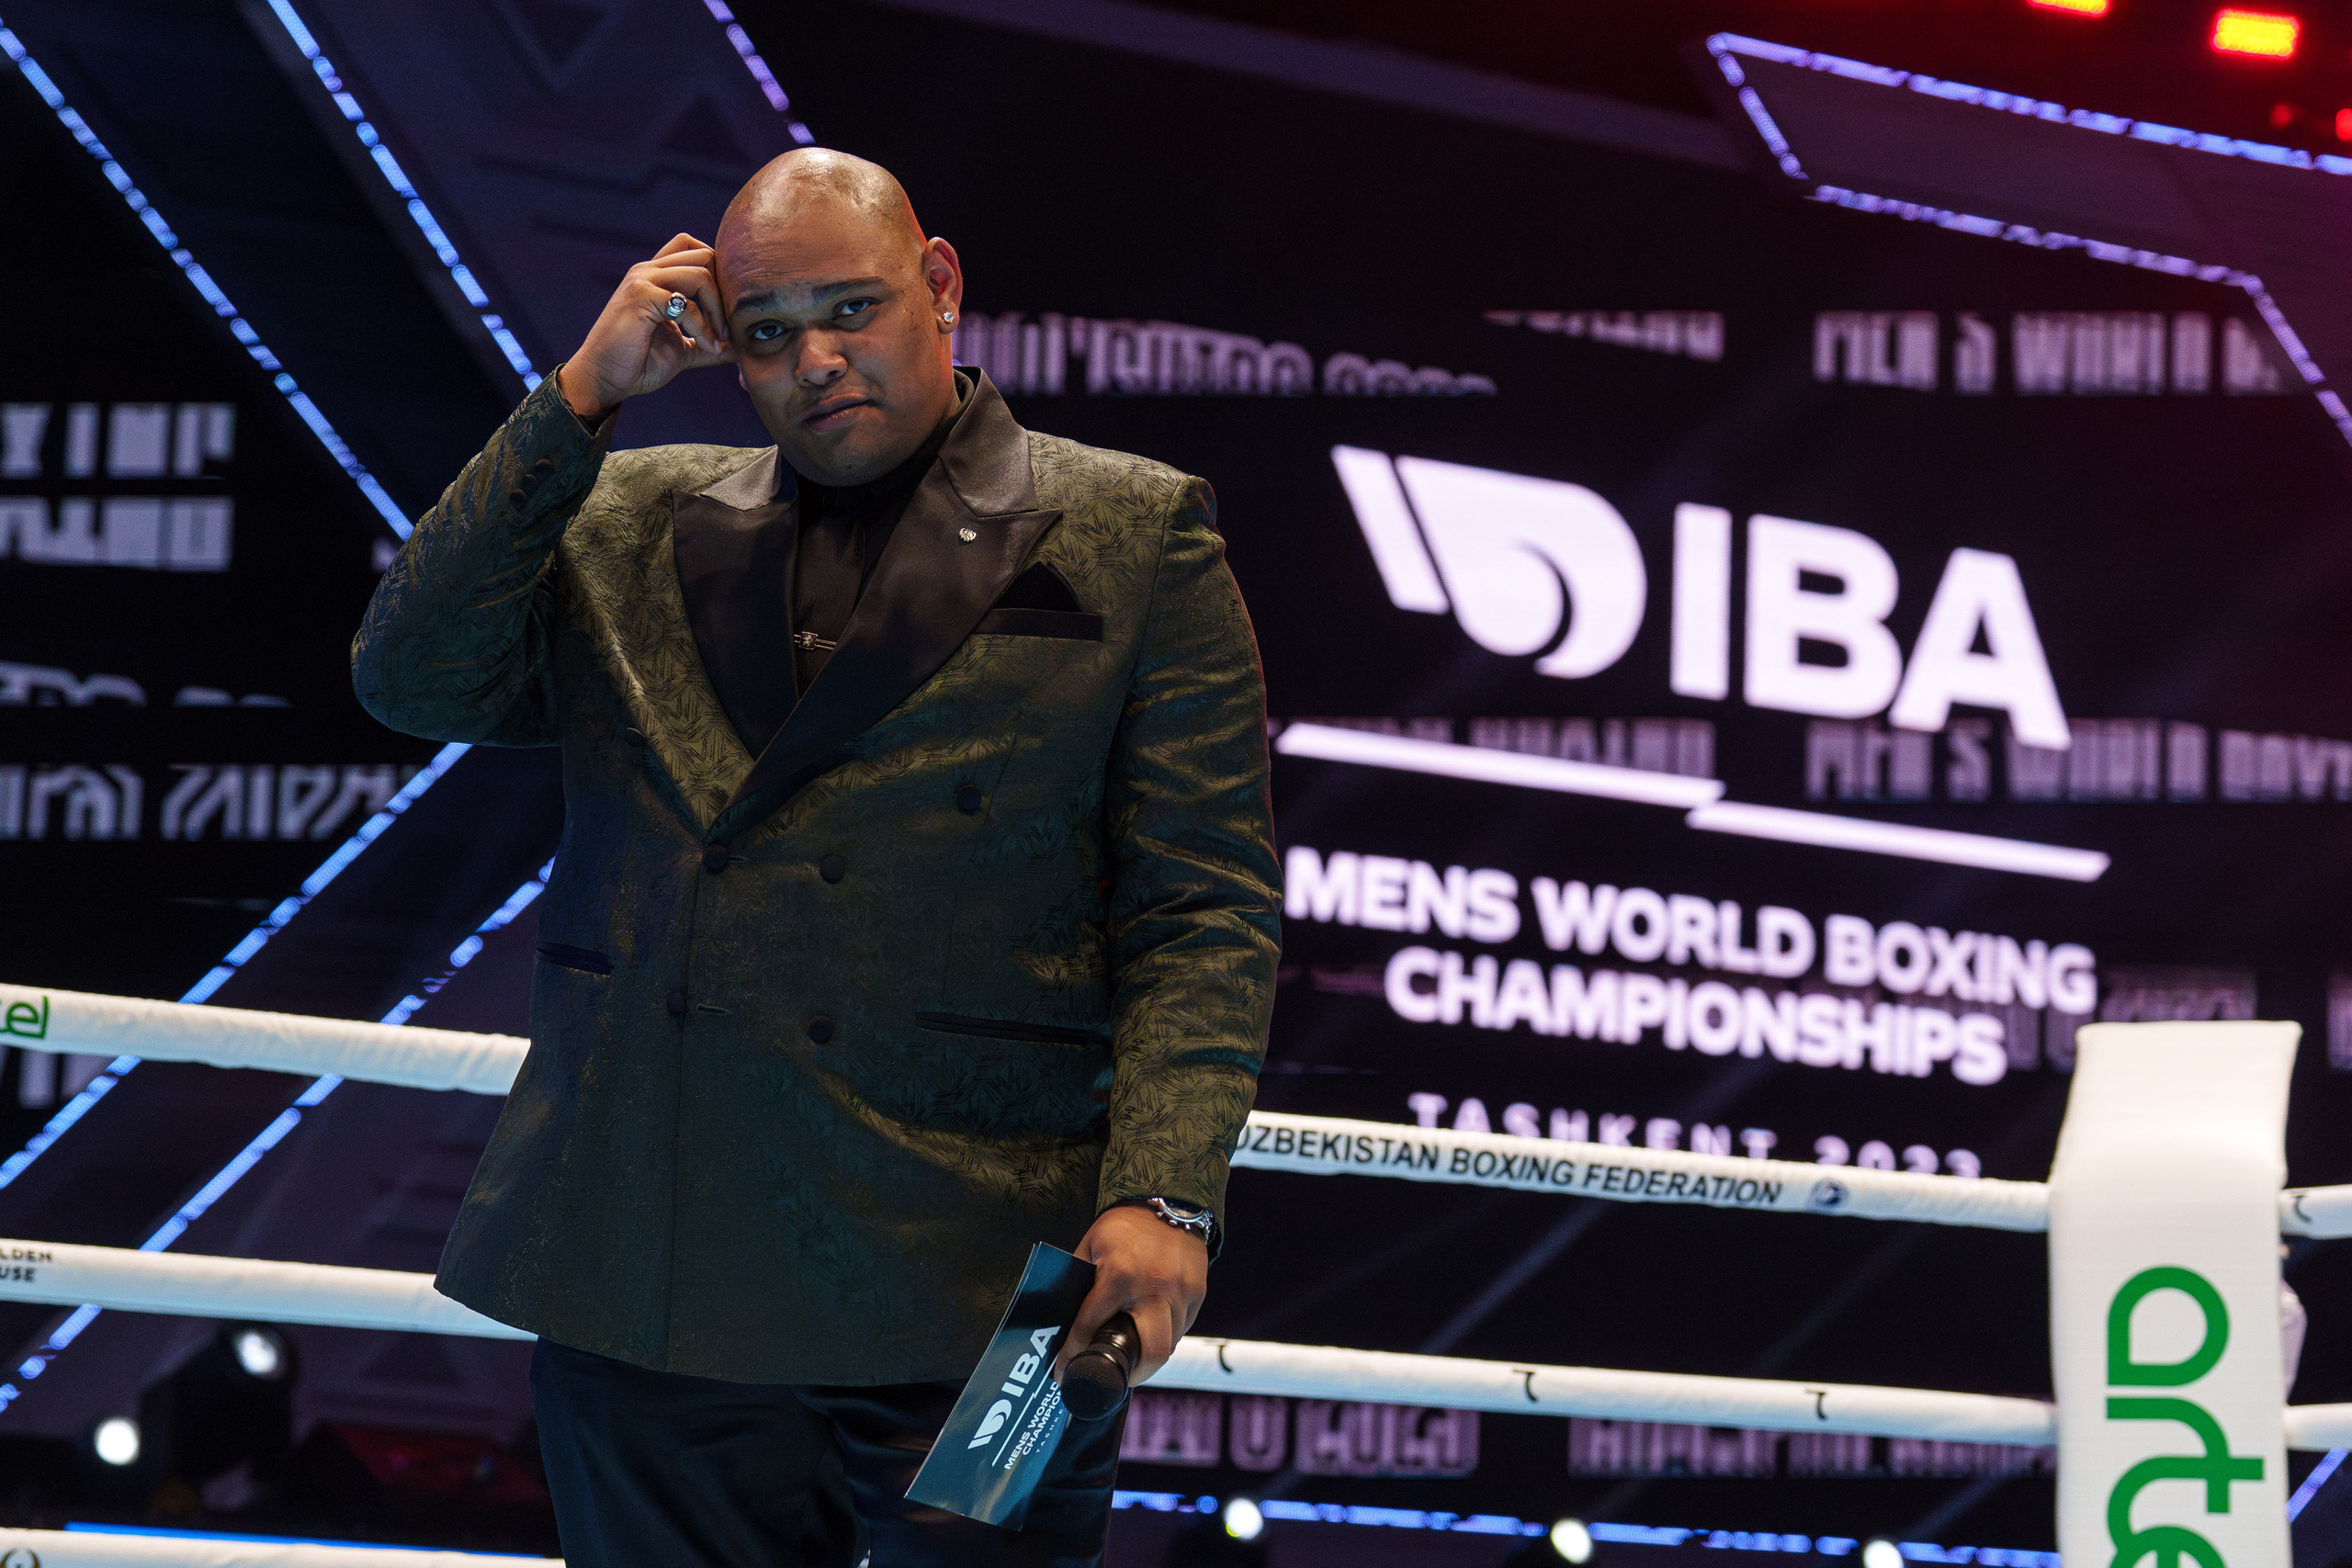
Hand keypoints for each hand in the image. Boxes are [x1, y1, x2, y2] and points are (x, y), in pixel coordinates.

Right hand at [556, 233, 734, 420]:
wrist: (603, 378)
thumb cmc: (637, 364)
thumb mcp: (683, 350)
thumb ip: (708, 342)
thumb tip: (740, 347)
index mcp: (657, 276)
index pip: (694, 248)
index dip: (719, 273)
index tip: (726, 312)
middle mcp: (649, 271)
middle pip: (705, 254)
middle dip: (725, 291)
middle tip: (728, 328)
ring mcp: (643, 281)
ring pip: (701, 274)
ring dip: (718, 311)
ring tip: (719, 341)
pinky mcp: (641, 298)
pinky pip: (686, 304)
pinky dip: (703, 328)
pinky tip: (707, 348)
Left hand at [1056, 1204, 1207, 1387]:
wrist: (1169, 1200)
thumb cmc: (1124, 1226)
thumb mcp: (1091, 1246)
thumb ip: (1080, 1281)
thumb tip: (1061, 1318)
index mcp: (1119, 1276)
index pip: (1091, 1327)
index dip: (1072, 1354)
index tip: (1062, 1372)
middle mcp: (1154, 1288)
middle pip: (1151, 1352)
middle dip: (1134, 1375)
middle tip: (1118, 1378)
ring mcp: (1181, 1292)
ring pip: (1170, 1343)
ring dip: (1150, 1355)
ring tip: (1133, 1357)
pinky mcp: (1198, 1292)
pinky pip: (1183, 1327)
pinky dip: (1167, 1335)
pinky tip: (1152, 1332)